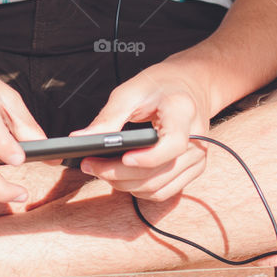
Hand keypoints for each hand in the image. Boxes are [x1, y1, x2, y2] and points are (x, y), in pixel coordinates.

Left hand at [69, 63, 211, 201]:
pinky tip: (120, 177)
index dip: (147, 157)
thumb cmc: (158, 85)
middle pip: (158, 171)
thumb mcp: (130, 91)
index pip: (172, 143)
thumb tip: (79, 138)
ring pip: (158, 187)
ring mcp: (197, 158)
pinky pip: (163, 192)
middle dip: (119, 174)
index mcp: (183, 111)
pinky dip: (139, 190)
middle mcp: (196, 139)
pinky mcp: (192, 170)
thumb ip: (108, 117)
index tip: (122, 158)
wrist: (189, 85)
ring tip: (100, 170)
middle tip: (88, 164)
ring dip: (125, 185)